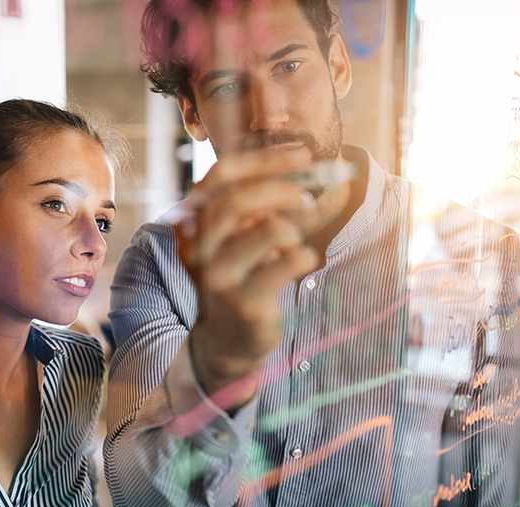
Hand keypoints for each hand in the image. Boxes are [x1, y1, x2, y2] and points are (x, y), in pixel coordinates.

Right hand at [175, 148, 318, 406]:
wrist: (227, 338)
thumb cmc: (242, 275)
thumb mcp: (244, 233)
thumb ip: (271, 203)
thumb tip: (325, 171)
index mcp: (194, 220)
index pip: (221, 174)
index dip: (263, 160)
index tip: (302, 154)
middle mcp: (198, 246)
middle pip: (237, 199)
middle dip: (280, 188)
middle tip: (308, 194)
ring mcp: (217, 276)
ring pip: (264, 231)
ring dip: (291, 225)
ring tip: (296, 236)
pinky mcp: (242, 302)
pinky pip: (283, 266)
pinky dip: (302, 256)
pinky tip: (303, 259)